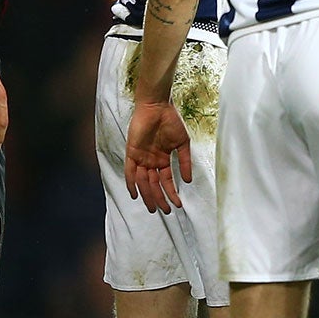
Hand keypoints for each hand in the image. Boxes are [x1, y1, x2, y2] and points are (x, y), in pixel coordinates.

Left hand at [125, 99, 192, 213]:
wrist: (157, 107)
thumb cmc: (171, 121)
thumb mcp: (182, 143)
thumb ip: (184, 162)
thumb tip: (189, 180)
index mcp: (162, 160)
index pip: (166, 181)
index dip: (171, 193)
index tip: (177, 205)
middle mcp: (151, 161)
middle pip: (154, 185)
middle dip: (159, 198)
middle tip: (164, 211)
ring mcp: (141, 158)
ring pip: (143, 182)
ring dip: (148, 195)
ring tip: (154, 207)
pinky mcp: (132, 152)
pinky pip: (129, 171)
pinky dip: (131, 183)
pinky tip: (134, 195)